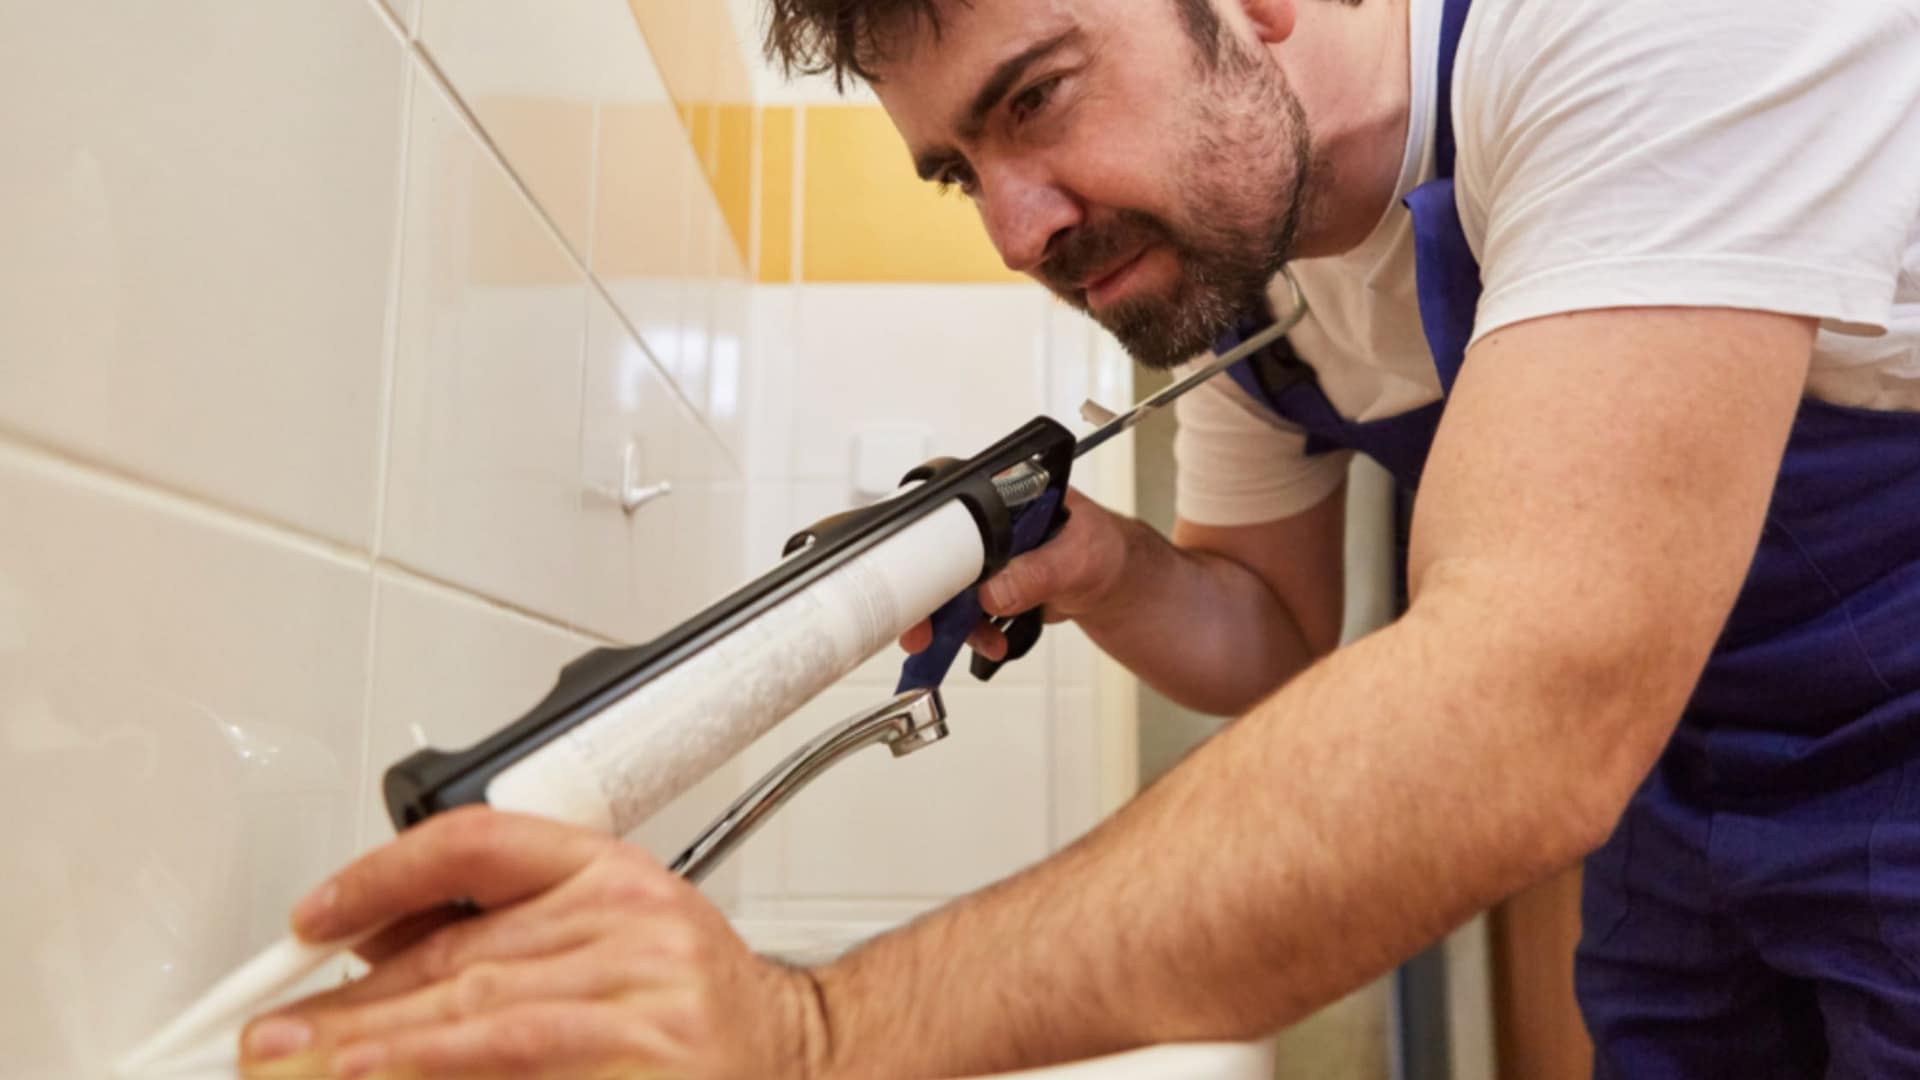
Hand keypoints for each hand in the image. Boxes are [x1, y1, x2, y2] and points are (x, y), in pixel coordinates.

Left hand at [239, 807, 823, 1078]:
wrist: (798, 1055)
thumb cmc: (692, 1004)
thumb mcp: (611, 933)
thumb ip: (504, 932)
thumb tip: (371, 945)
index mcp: (615, 876)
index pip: (480, 846)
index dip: (383, 877)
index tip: (314, 920)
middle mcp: (635, 930)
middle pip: (464, 957)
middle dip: (354, 1004)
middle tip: (270, 1037)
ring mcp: (647, 1010)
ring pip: (491, 1028)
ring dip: (390, 1053)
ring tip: (314, 1071)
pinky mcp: (650, 1072)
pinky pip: (530, 1076)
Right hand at [900, 488, 1131, 660]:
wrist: (1116, 583)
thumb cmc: (1105, 551)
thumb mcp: (1078, 558)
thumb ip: (1039, 573)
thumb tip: (994, 591)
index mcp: (1004, 494)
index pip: (949, 512)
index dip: (926, 545)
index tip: (918, 581)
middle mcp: (987, 523)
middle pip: (936, 555)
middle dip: (927, 597)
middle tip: (920, 632)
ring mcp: (985, 556)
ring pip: (947, 589)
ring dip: (953, 622)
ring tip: (983, 640)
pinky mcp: (989, 585)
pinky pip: (966, 610)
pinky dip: (973, 631)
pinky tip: (993, 641)